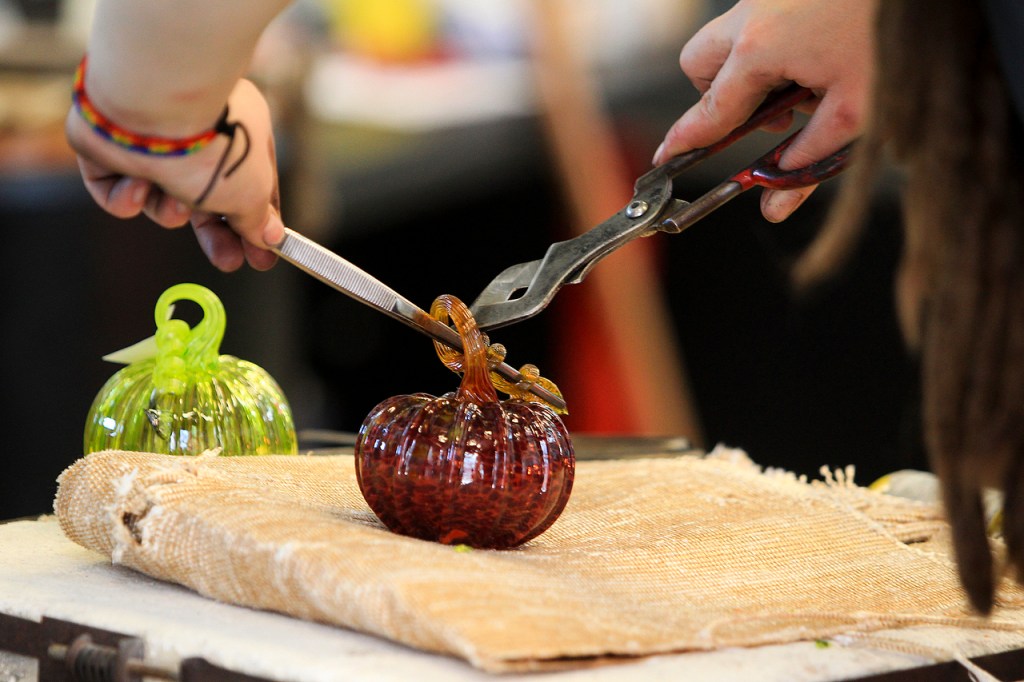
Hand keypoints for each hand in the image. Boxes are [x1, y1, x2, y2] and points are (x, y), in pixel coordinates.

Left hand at [65, 78, 282, 271]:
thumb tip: (269, 239)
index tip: (262, 255)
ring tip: (175, 203)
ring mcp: (149, 138)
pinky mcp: (108, 147)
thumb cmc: (215, 145)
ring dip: (168, 211)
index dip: (255, 221)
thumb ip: (258, 220)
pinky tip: (137, 185)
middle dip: (214, 233)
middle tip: (228, 262)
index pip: (249, 181)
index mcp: (238, 128)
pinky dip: (128, 198)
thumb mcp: (251, 193)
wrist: (150, 111)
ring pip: (161, 196)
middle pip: (204, 195)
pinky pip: (118, 189)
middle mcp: (193, 130)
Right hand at [654, 0, 876, 221]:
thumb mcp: (856, 112)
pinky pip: (761, 19)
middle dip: (716, 96)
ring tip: (806, 82)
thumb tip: (776, 197)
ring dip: (750, 69)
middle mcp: (752, 16)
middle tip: (761, 117)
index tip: (665, 159)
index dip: (685, 141)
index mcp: (759, 51)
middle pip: (701, 65)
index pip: (709, 111)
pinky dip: (776, 43)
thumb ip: (806, 160)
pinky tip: (823, 50)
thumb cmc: (894, 32)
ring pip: (729, 39)